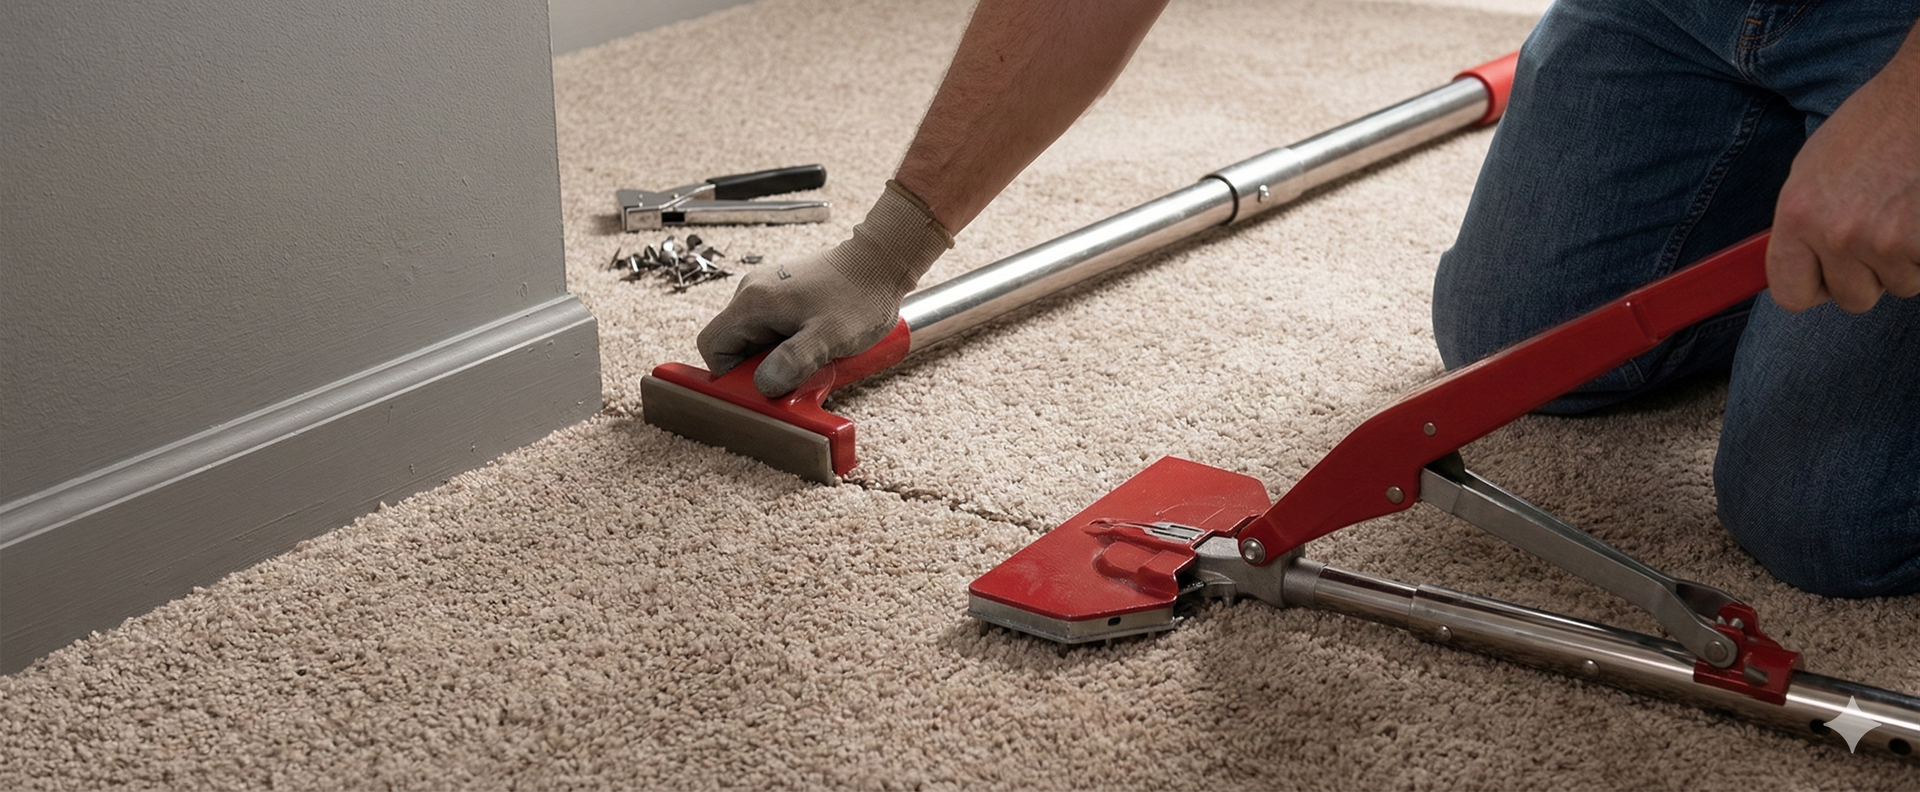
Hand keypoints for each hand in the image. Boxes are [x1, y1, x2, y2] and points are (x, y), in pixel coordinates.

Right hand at [696, 183, 951, 396]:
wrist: (884, 261)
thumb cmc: (859, 297)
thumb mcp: (828, 338)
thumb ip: (792, 362)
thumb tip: (763, 385)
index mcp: (753, 301)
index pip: (712, 343)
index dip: (728, 372)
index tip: (760, 386)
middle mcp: (753, 292)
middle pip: (734, 344)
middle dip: (760, 368)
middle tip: (796, 376)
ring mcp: (769, 291)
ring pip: (756, 339)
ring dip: (778, 358)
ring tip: (813, 358)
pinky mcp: (786, 294)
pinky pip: (774, 329)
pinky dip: (789, 344)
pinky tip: (816, 345)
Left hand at [1767, 24, 1919, 312]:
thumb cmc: (1873, 125)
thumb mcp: (1813, 169)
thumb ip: (1802, 225)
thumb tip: (1799, 268)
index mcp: (1798, 215)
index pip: (1790, 293)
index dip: (1812, 289)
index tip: (1826, 278)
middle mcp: (1836, 234)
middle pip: (1851, 298)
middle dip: (1868, 274)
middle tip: (1881, 230)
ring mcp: (1885, 241)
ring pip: (1899, 285)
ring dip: (1906, 259)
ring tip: (1907, 209)